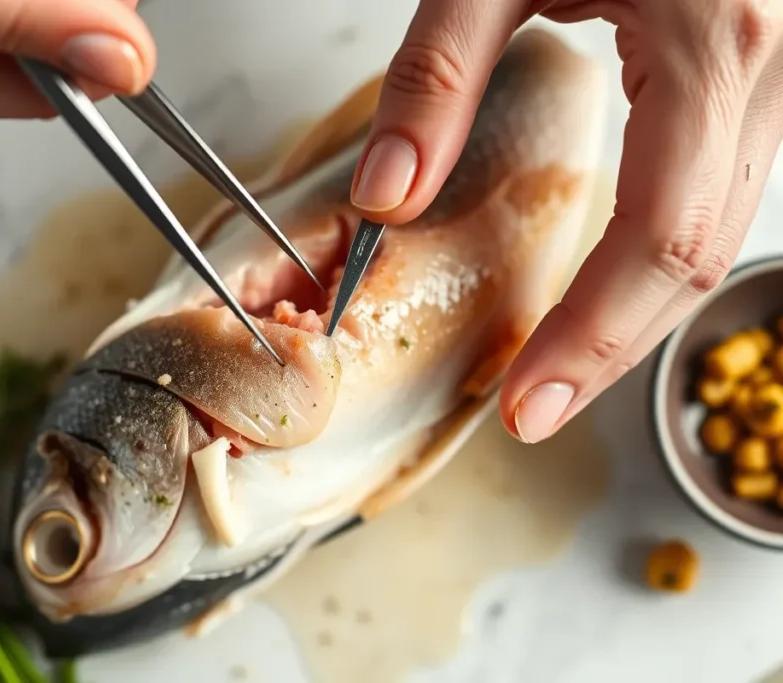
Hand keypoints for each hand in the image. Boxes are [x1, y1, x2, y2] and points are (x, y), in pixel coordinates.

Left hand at [354, 0, 782, 443]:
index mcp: (719, 39)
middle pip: (702, 254)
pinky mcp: (760, 72)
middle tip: (533, 407)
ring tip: (556, 356)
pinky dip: (656, 247)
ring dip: (636, 306)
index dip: (594, 337)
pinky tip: (601, 276)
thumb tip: (388, 197)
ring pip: (720, 228)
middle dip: (615, 345)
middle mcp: (772, 67)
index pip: (661, 236)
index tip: (527, 405)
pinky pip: (720, 185)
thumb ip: (436, 77)